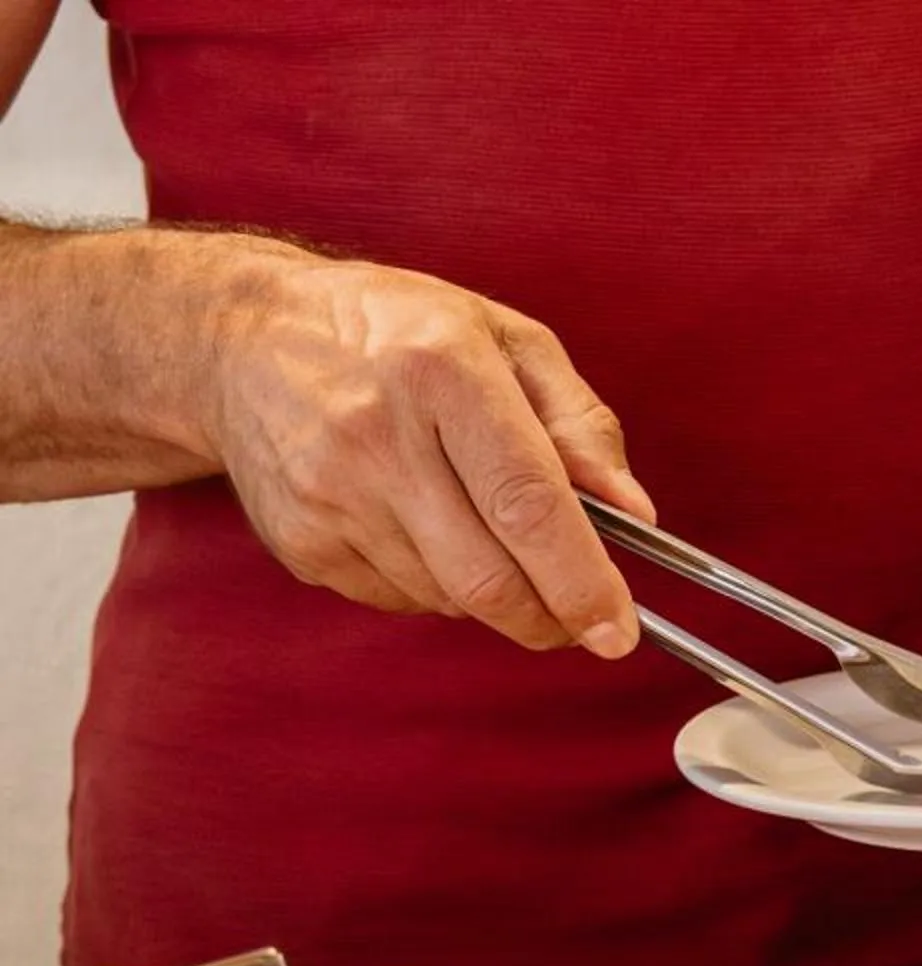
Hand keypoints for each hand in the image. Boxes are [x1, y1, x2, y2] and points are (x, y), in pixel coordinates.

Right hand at [206, 253, 651, 655]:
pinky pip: (400, 599)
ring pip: (449, 599)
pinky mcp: (300, 541)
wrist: (240, 339)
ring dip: (494, 595)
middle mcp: (377, 436)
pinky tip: (425, 529)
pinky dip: (437, 587)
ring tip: (486, 532)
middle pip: (488, 577)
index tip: (618, 630)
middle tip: (580, 620)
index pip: (527, 504)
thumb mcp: (505, 341)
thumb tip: (634, 513)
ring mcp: (328, 495)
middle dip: (550, 618)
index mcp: (443, 371)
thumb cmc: (396, 332)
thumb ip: (580, 424)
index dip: (582, 580)